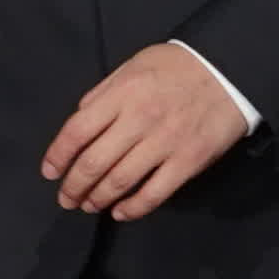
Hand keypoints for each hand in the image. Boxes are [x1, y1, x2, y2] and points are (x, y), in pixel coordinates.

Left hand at [41, 44, 248, 220]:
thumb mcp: (133, 65)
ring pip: (120, 182)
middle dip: (74, 186)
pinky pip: (154, 193)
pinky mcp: (187, 162)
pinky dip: (133, 208)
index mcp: (122, 94)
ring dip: (98, 199)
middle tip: (66, 199)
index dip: (58, 155)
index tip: (49, 172)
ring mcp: (164, 143)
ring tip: (88, 206)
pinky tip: (119, 213)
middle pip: (94, 162)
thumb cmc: (176, 66)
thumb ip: (103, 93)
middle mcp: (138, 121)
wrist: (229, 70)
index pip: (77, 130)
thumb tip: (79, 119)